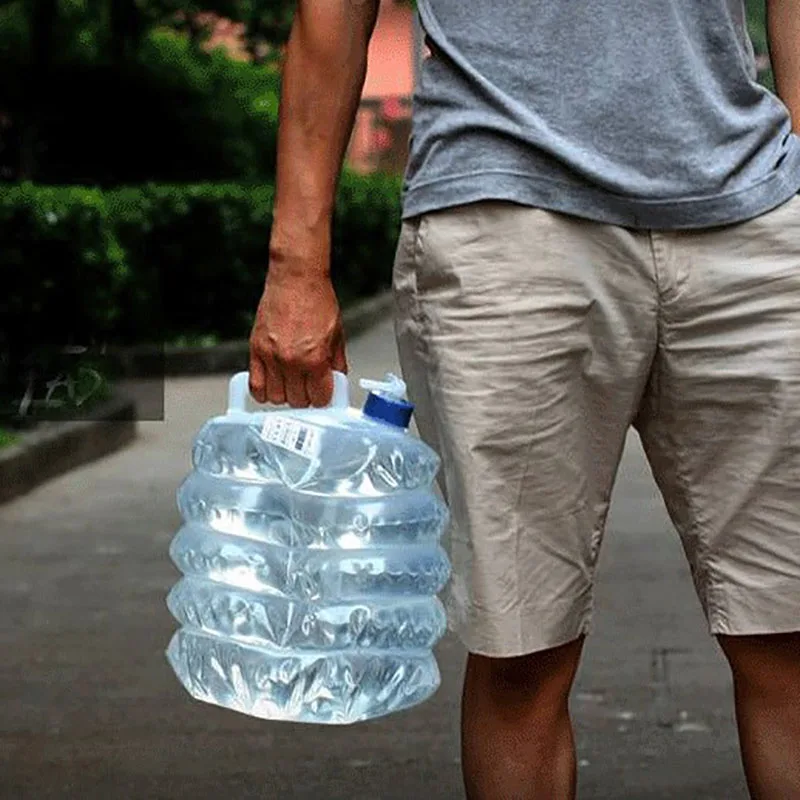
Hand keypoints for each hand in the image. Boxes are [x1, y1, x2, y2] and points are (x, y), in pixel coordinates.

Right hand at [248, 251, 347, 407]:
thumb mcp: (337, 334)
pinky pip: (255, 386)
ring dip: (285, 395)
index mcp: (315, 358)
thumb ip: (336, 362)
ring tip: (290, 384)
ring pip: (276, 398)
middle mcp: (292, 361)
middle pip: (297, 401)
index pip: (319, 398)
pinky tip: (272, 385)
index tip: (322, 394)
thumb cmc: (317, 301)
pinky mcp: (256, 350)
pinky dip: (263, 392)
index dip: (323, 398)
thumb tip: (336, 381)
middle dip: (305, 397)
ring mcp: (271, 357)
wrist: (296, 279)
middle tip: (308, 387)